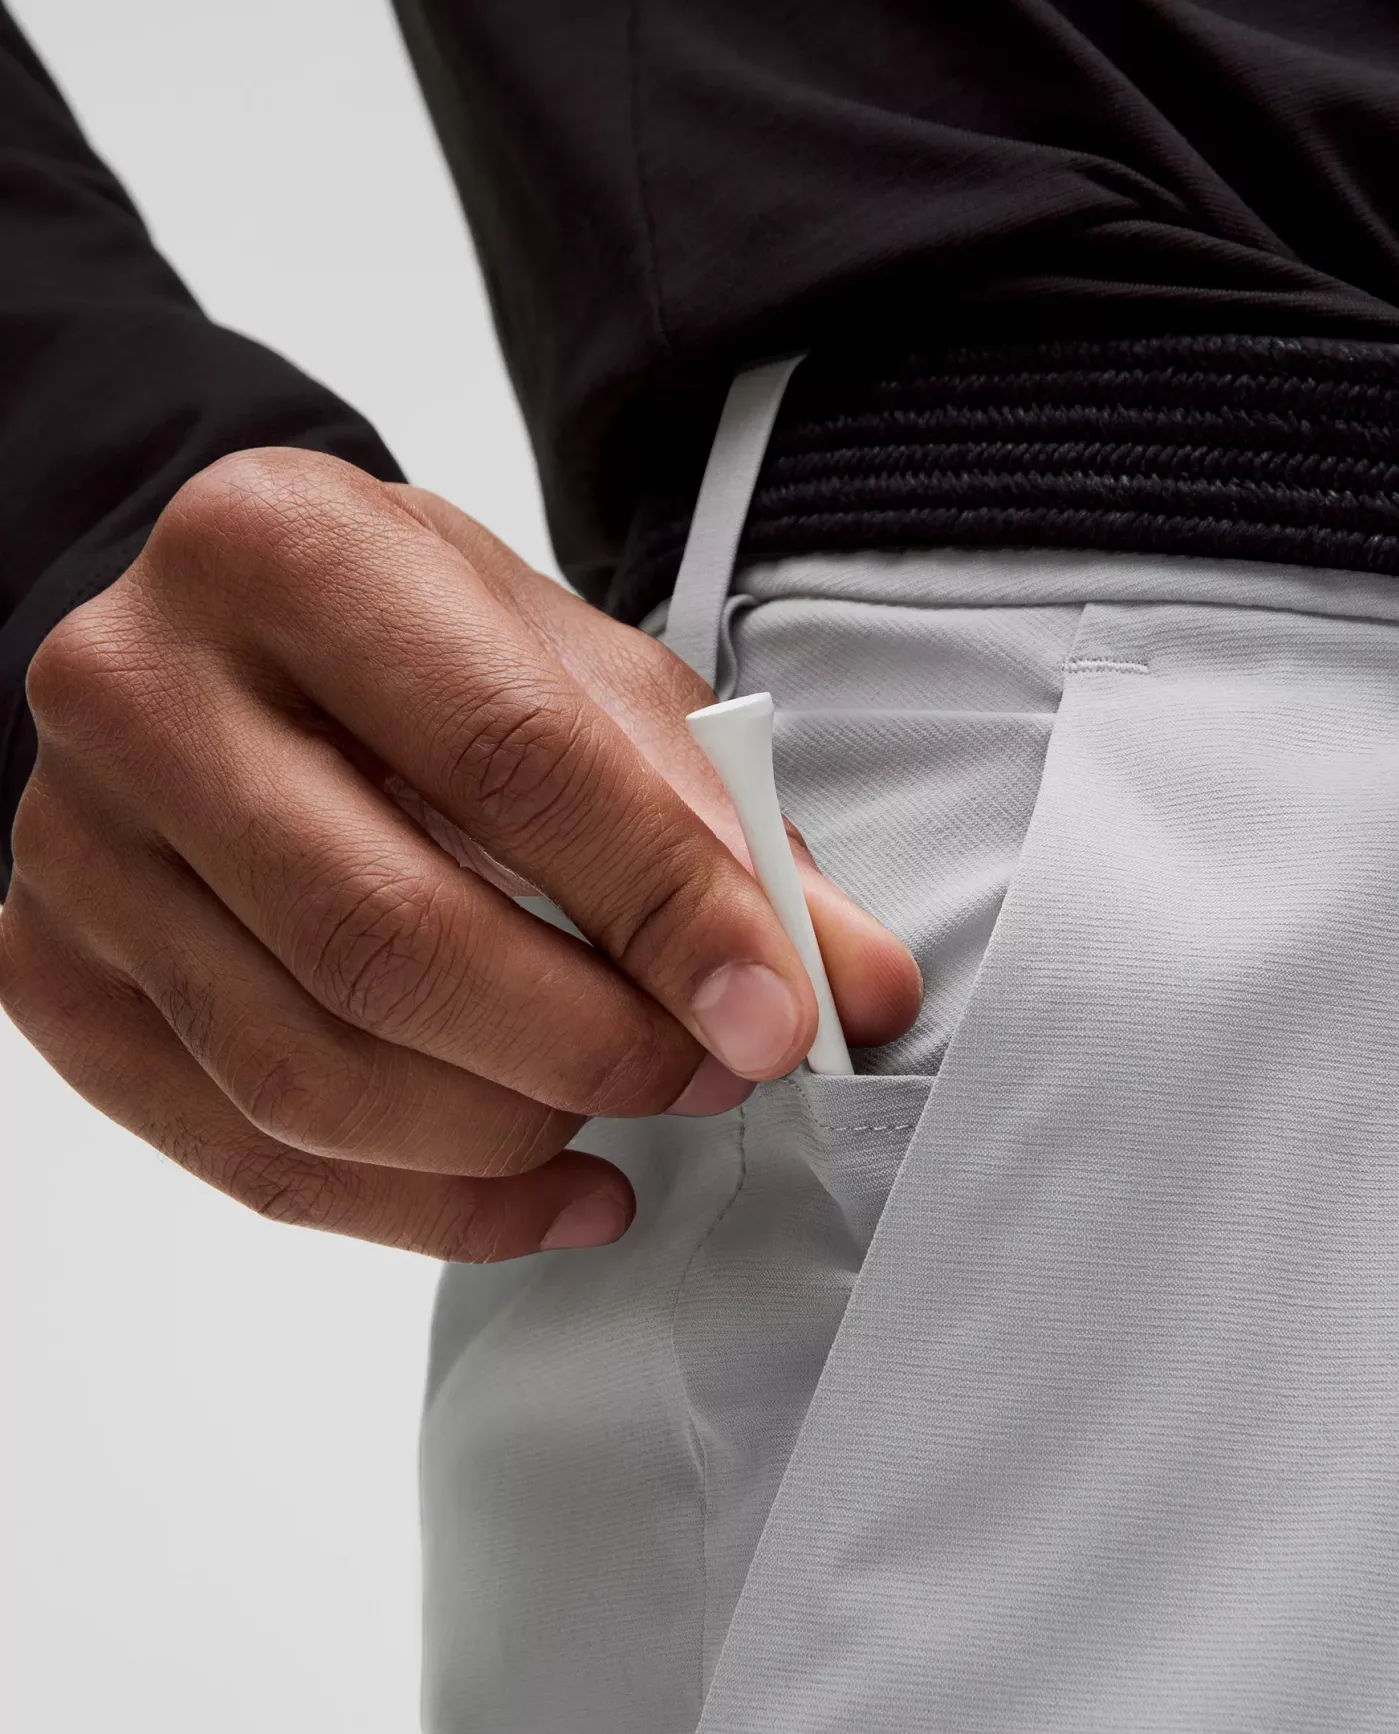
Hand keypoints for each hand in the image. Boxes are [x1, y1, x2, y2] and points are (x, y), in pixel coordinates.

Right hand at [0, 450, 920, 1260]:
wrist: (240, 658)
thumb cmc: (418, 651)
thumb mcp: (577, 675)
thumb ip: (719, 819)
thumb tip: (846, 984)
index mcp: (285, 550)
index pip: (507, 758)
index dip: (664, 908)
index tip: (780, 1016)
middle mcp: (141, 690)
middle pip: (389, 938)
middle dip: (591, 1044)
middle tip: (713, 1076)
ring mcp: (73, 849)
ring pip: (312, 1077)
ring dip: (514, 1137)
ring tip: (627, 1119)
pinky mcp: (56, 980)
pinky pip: (249, 1157)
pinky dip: (426, 1212)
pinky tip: (543, 1192)